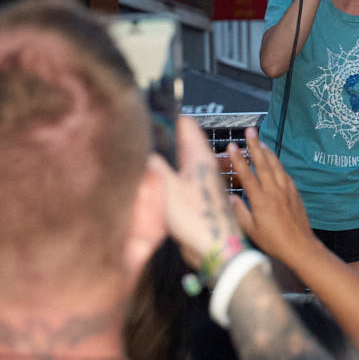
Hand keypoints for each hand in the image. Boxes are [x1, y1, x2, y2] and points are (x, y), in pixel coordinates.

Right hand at [151, 115, 240, 269]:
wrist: (215, 250)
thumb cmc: (198, 220)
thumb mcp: (169, 189)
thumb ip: (156, 165)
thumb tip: (144, 148)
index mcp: (200, 157)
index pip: (186, 126)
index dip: (170, 116)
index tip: (151, 109)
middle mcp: (201, 165)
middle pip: (181, 142)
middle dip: (164, 134)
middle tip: (142, 129)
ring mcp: (199, 181)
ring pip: (179, 159)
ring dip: (165, 153)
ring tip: (144, 149)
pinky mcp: (195, 197)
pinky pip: (179, 177)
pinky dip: (167, 172)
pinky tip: (153, 176)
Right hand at [229, 129, 316, 269]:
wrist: (300, 246)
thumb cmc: (273, 242)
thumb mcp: (251, 230)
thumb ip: (239, 212)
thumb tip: (229, 197)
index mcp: (260, 200)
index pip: (247, 175)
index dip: (238, 159)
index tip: (232, 146)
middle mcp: (274, 191)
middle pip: (263, 164)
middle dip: (255, 145)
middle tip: (250, 131)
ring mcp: (286, 190)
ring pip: (276, 166)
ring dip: (268, 152)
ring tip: (261, 141)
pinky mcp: (295, 193)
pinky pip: (285, 174)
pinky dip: (278, 165)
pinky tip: (275, 162)